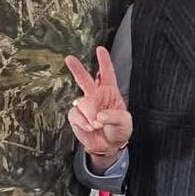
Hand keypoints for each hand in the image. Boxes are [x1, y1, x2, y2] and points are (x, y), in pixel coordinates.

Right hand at [64, 46, 130, 167]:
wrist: (108, 146)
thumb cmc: (118, 130)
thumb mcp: (125, 123)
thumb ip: (115, 117)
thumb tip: (99, 115)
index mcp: (110, 92)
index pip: (107, 74)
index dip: (104, 61)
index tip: (100, 49)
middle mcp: (96, 96)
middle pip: (85, 79)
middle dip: (77, 69)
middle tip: (69, 58)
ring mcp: (85, 105)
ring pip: (83, 103)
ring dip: (91, 115)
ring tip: (98, 125)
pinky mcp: (76, 116)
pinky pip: (76, 115)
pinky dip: (84, 123)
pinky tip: (90, 127)